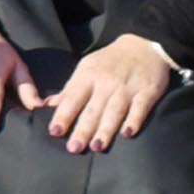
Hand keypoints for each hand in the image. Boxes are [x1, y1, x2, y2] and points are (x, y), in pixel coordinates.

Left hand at [47, 34, 177, 151]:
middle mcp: (106, 83)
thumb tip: (46, 105)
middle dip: (82, 129)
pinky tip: (128, 134)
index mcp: (87, 76)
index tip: (54, 132)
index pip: (72, 98)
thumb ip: (69, 90)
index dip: (63, 115)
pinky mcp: (147, 91)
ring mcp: (127, 88)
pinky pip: (140, 107)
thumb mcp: (85, 69)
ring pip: (114, 111)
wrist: (142, 45)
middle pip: (92, 109)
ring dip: (105, 129)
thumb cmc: (108, 62)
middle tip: (73, 148)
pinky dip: (134, 120)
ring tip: (96, 147)